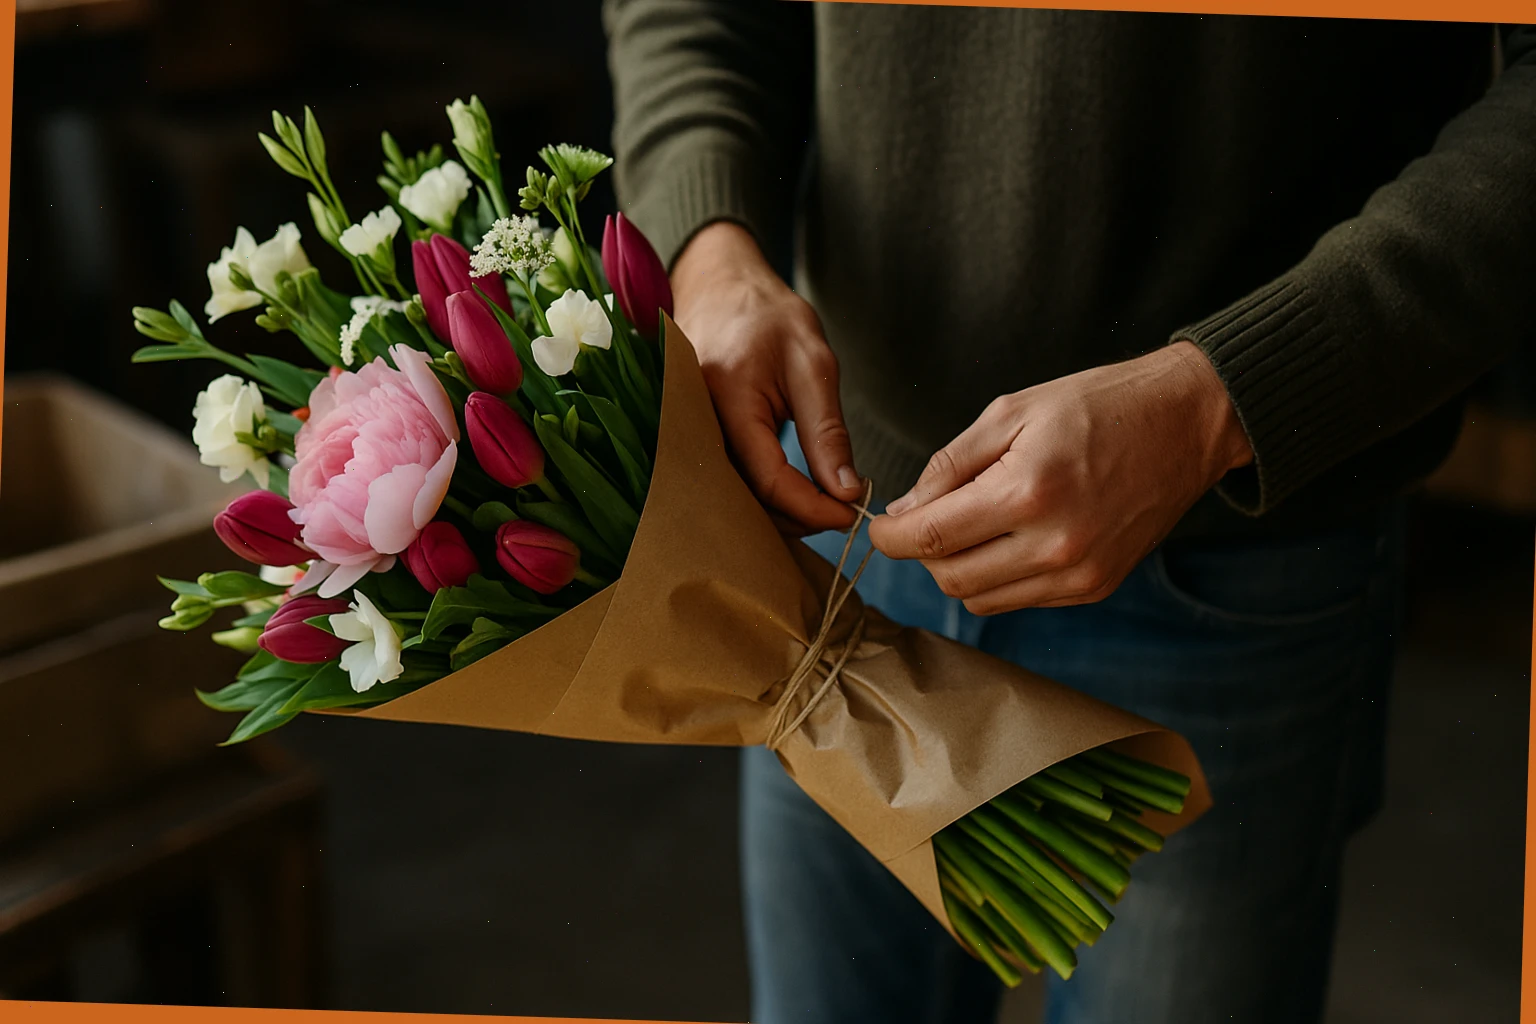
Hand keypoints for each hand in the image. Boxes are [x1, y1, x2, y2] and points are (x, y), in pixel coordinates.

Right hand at [671, 221, 863, 533]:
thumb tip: (846, 491)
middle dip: (797, 517)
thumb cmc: (768, 316)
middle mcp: (695, 422)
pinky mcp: (691, 438)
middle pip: (745, 497)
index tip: (849, 514)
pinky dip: (761, 494)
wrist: (720, 286)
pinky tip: (793, 493)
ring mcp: (689, 432)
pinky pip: (725, 478)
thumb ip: (827, 430)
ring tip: (823, 504)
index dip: (811, 507)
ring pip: (733, 495)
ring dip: (779, 510)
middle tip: (842, 513)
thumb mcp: (813, 364)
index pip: (768, 478)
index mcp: (727, 398)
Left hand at [866, 342, 1253, 613]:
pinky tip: (1013, 538)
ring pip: (981, 599)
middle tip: (928, 519)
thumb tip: (903, 512)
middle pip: (950, 579)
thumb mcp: (1010, 412)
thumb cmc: (1097, 406)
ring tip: (973, 525)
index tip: (881, 528)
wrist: (1187, 422)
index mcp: (1027, 492)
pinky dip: (1001, 577)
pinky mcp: (1095, 588)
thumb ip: (949, 466)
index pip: (930, 539)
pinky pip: (1021, 600)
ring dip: (960, 569)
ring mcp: (1079, 574)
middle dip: (924, 554)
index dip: (890, 538)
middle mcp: (1055, 545)